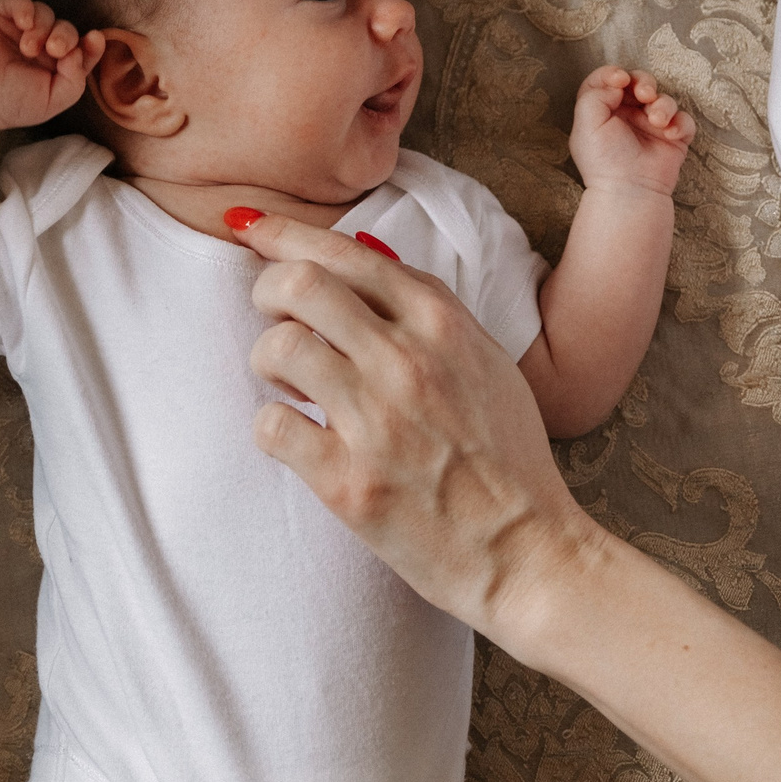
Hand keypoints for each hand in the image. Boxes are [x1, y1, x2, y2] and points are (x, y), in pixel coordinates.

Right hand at [0, 0, 104, 132]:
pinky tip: (24, 23)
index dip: (92, 43)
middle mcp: (41, 44)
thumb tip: (79, 51)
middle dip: (65, 36)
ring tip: (28, 48)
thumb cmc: (13, 104)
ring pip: (44, 12)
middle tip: (54, 50)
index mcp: (56, 64)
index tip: (94, 39)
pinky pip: (18, 1)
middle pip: (65, 27)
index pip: (82, 47)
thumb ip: (76, 78)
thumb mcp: (55, 99)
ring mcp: (19, 29)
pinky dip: (25, 7)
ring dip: (43, 27)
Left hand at [231, 212, 601, 639]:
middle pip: (299, 283)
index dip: (286, 234)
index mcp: (442, 323)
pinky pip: (271, 426)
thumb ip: (428, 312)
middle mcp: (407, 362)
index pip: (345, 252)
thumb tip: (362, 262)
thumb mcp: (487, 361)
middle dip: (266, 289)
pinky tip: (296, 435)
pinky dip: (272, 427)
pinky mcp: (348, 483)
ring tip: (288, 383)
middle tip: (270, 314)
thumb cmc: (509, 459)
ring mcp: (376, 422)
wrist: (529, 551)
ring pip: (278, 347)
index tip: (251, 229)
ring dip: (268, 360)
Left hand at [567, 67, 694, 197]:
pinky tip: (671, 133)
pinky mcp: (673, 138)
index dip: (614, 74)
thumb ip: (595, 93)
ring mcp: (652, 126)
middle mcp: (628, 115)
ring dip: (663, 104)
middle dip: (644, 82)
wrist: (629, 191)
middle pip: (639, 83)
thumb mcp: (586, 123)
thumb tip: (617, 82)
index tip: (619, 80)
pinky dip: (681, 123)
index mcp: (604, 110)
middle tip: (645, 94)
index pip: (609, 81)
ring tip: (657, 120)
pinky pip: (684, 120)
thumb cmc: (604, 160)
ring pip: (664, 99)